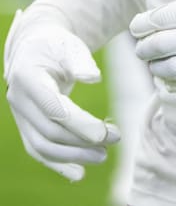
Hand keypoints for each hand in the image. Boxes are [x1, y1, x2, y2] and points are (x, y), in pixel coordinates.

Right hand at [4, 12, 119, 180]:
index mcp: (28, 76)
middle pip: (49, 130)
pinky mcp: (25, 126)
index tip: (104, 133)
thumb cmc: (56, 44)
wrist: (35, 48)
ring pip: (43, 145)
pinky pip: (38, 150)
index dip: (78, 123)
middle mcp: (18, 99)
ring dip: (73, 155)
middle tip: (114, 138)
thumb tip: (94, 78)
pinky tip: (79, 173)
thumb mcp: (69, 44)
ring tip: (103, 156)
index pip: (53, 107)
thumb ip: (80, 60)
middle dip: (82, 140)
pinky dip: (58, 164)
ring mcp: (19, 116)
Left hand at [130, 0, 175, 98]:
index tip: (136, 26)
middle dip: (144, 47)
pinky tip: (169, 80)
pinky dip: (173, 85)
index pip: (162, 18)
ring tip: (153, 63)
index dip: (143, 23)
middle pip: (162, 45)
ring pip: (172, 70)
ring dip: (155, 67)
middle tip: (140, 47)